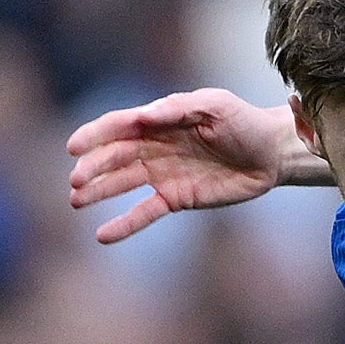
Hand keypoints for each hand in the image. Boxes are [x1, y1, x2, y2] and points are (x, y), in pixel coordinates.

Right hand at [64, 89, 309, 241]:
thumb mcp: (216, 106)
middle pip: (115, 156)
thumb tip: (145, 114)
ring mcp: (163, 173)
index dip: (95, 135)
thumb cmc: (243, 122)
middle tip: (76, 181)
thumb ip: (180, 108)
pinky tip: (102, 236)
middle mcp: (155, 146)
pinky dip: (124, 225)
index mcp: (160, 120)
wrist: (270, 154)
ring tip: (76, 201)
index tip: (74, 147)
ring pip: (122, 183)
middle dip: (94, 168)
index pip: (119, 126)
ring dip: (98, 192)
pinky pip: (145, 213)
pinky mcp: (176, 198)